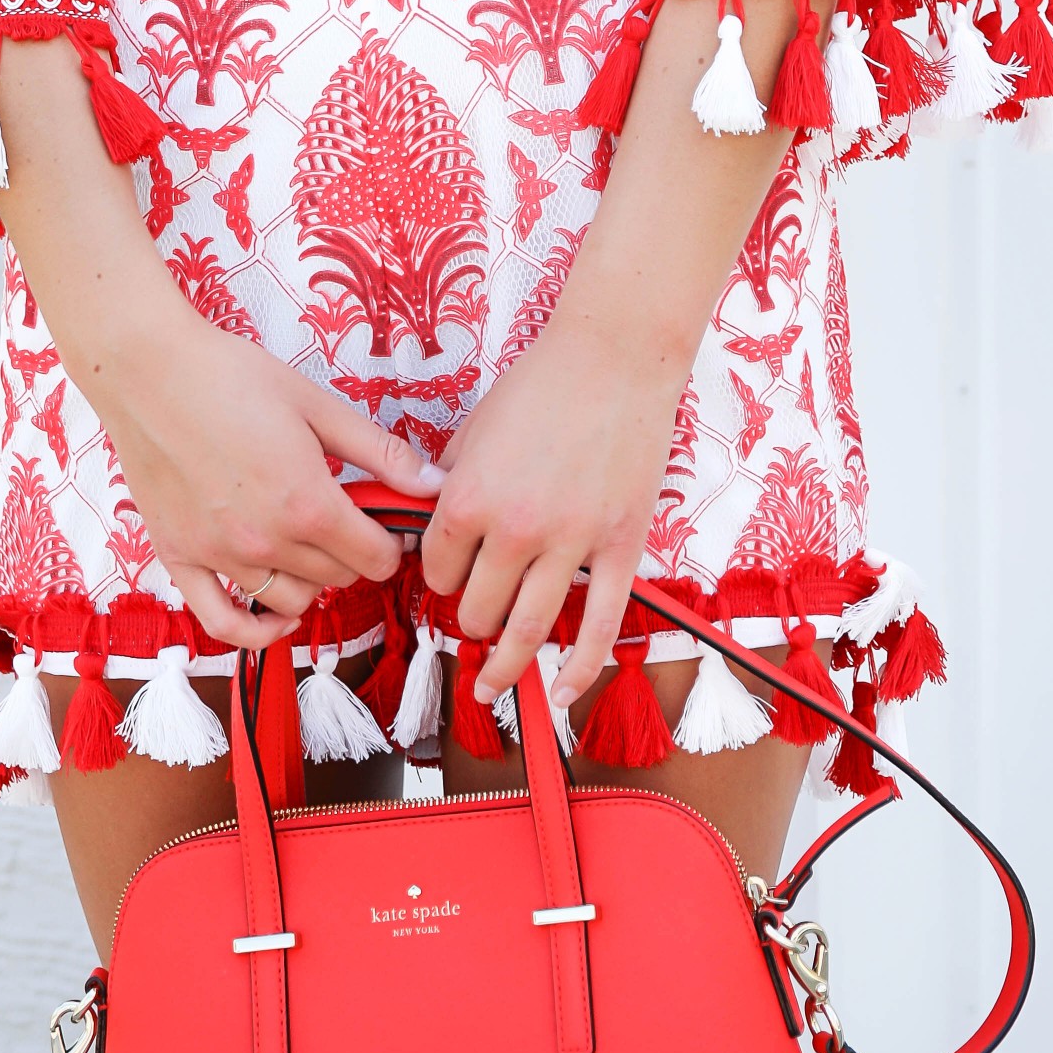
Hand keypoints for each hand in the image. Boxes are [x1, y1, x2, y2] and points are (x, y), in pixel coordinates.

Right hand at [100, 311, 445, 652]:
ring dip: (314, 582)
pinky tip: (278, 616)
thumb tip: (435, 484)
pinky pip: (222, 622)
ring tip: (311, 545)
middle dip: (355, 554)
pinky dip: (256, 631)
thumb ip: (380, 452)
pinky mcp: (181, 559)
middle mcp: (266, 540)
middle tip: (350, 521)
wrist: (149, 371)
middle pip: (339, 579)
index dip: (392, 541)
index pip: (376, 558)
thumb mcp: (317, 404)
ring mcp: (220, 556)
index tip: (387, 523)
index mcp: (307, 502)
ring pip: (292, 602)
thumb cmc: (231, 376)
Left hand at [418, 314, 683, 707]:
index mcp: (470, 499)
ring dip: (506, 663)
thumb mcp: (472, 430)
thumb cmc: (540, 386)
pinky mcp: (620, 549)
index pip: (437, 572)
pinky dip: (580, 670)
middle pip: (478, 610)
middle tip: (475, 614)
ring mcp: (571, 545)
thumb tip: (432, 530)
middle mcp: (515, 530)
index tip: (448, 576)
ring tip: (494, 680)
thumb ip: (450, 486)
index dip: (438, 578)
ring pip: (529, 632)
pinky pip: (600, 627)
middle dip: (470, 619)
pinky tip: (563, 693)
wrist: (614, 358)